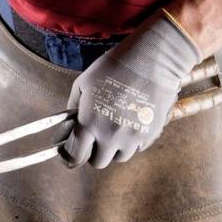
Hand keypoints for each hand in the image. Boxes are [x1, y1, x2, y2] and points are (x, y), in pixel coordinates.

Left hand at [60, 11, 200, 168]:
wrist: (153, 59)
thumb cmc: (114, 67)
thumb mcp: (83, 83)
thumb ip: (73, 108)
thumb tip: (69, 126)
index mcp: (90, 123)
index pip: (75, 156)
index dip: (70, 157)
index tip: (70, 155)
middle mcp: (111, 135)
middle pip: (98, 162)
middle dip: (94, 152)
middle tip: (95, 138)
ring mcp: (133, 137)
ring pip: (119, 157)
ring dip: (114, 148)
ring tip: (115, 128)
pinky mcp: (151, 134)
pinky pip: (138, 148)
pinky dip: (132, 141)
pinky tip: (132, 122)